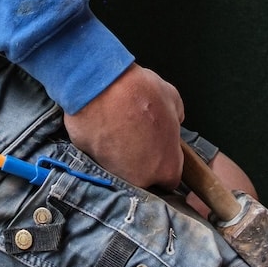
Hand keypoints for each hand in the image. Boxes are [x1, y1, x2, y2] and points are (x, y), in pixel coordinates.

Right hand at [63, 65, 184, 189]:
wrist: (99, 87)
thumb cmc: (138, 93)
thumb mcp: (171, 98)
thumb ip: (175, 117)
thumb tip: (173, 119)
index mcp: (166, 166)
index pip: (170, 179)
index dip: (166, 162)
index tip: (161, 150)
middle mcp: (141, 178)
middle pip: (145, 177)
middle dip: (143, 160)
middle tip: (139, 135)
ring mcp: (114, 173)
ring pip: (121, 169)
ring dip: (122, 153)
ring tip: (119, 128)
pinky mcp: (91, 163)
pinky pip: (100, 157)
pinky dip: (102, 146)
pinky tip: (104, 127)